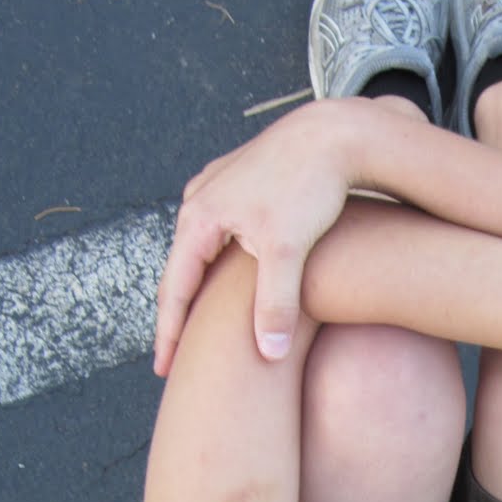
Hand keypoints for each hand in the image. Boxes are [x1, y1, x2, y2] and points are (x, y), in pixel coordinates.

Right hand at [154, 102, 354, 375]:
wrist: (336, 132)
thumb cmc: (310, 184)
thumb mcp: (289, 248)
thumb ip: (276, 303)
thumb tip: (269, 355)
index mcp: (199, 217)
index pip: (176, 289)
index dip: (170, 333)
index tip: (165, 369)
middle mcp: (200, 201)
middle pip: (181, 271)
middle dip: (177, 315)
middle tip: (172, 357)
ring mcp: (220, 190)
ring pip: (199, 252)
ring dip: (196, 288)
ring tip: (196, 324)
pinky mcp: (243, 186)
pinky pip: (219, 236)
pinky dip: (216, 265)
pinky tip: (227, 281)